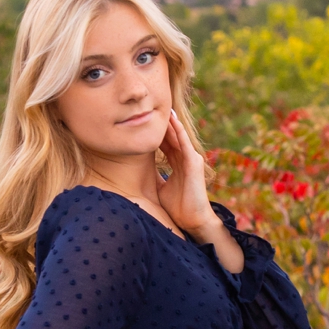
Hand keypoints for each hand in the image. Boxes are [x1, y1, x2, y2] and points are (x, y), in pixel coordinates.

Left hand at [157, 117, 239, 271]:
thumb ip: (153, 177)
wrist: (193, 220)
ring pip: (178, 137)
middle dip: (163, 124)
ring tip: (163, 108)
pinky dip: (179, 131)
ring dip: (171, 123)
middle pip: (171, 137)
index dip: (156, 134)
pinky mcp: (193, 162)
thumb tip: (135, 174)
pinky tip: (173, 121)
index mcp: (178, 164)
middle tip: (152, 108)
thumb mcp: (160, 188)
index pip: (166, 144)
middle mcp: (185, 159)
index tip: (145, 122)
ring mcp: (190, 159)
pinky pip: (184, 143)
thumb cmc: (178, 207)